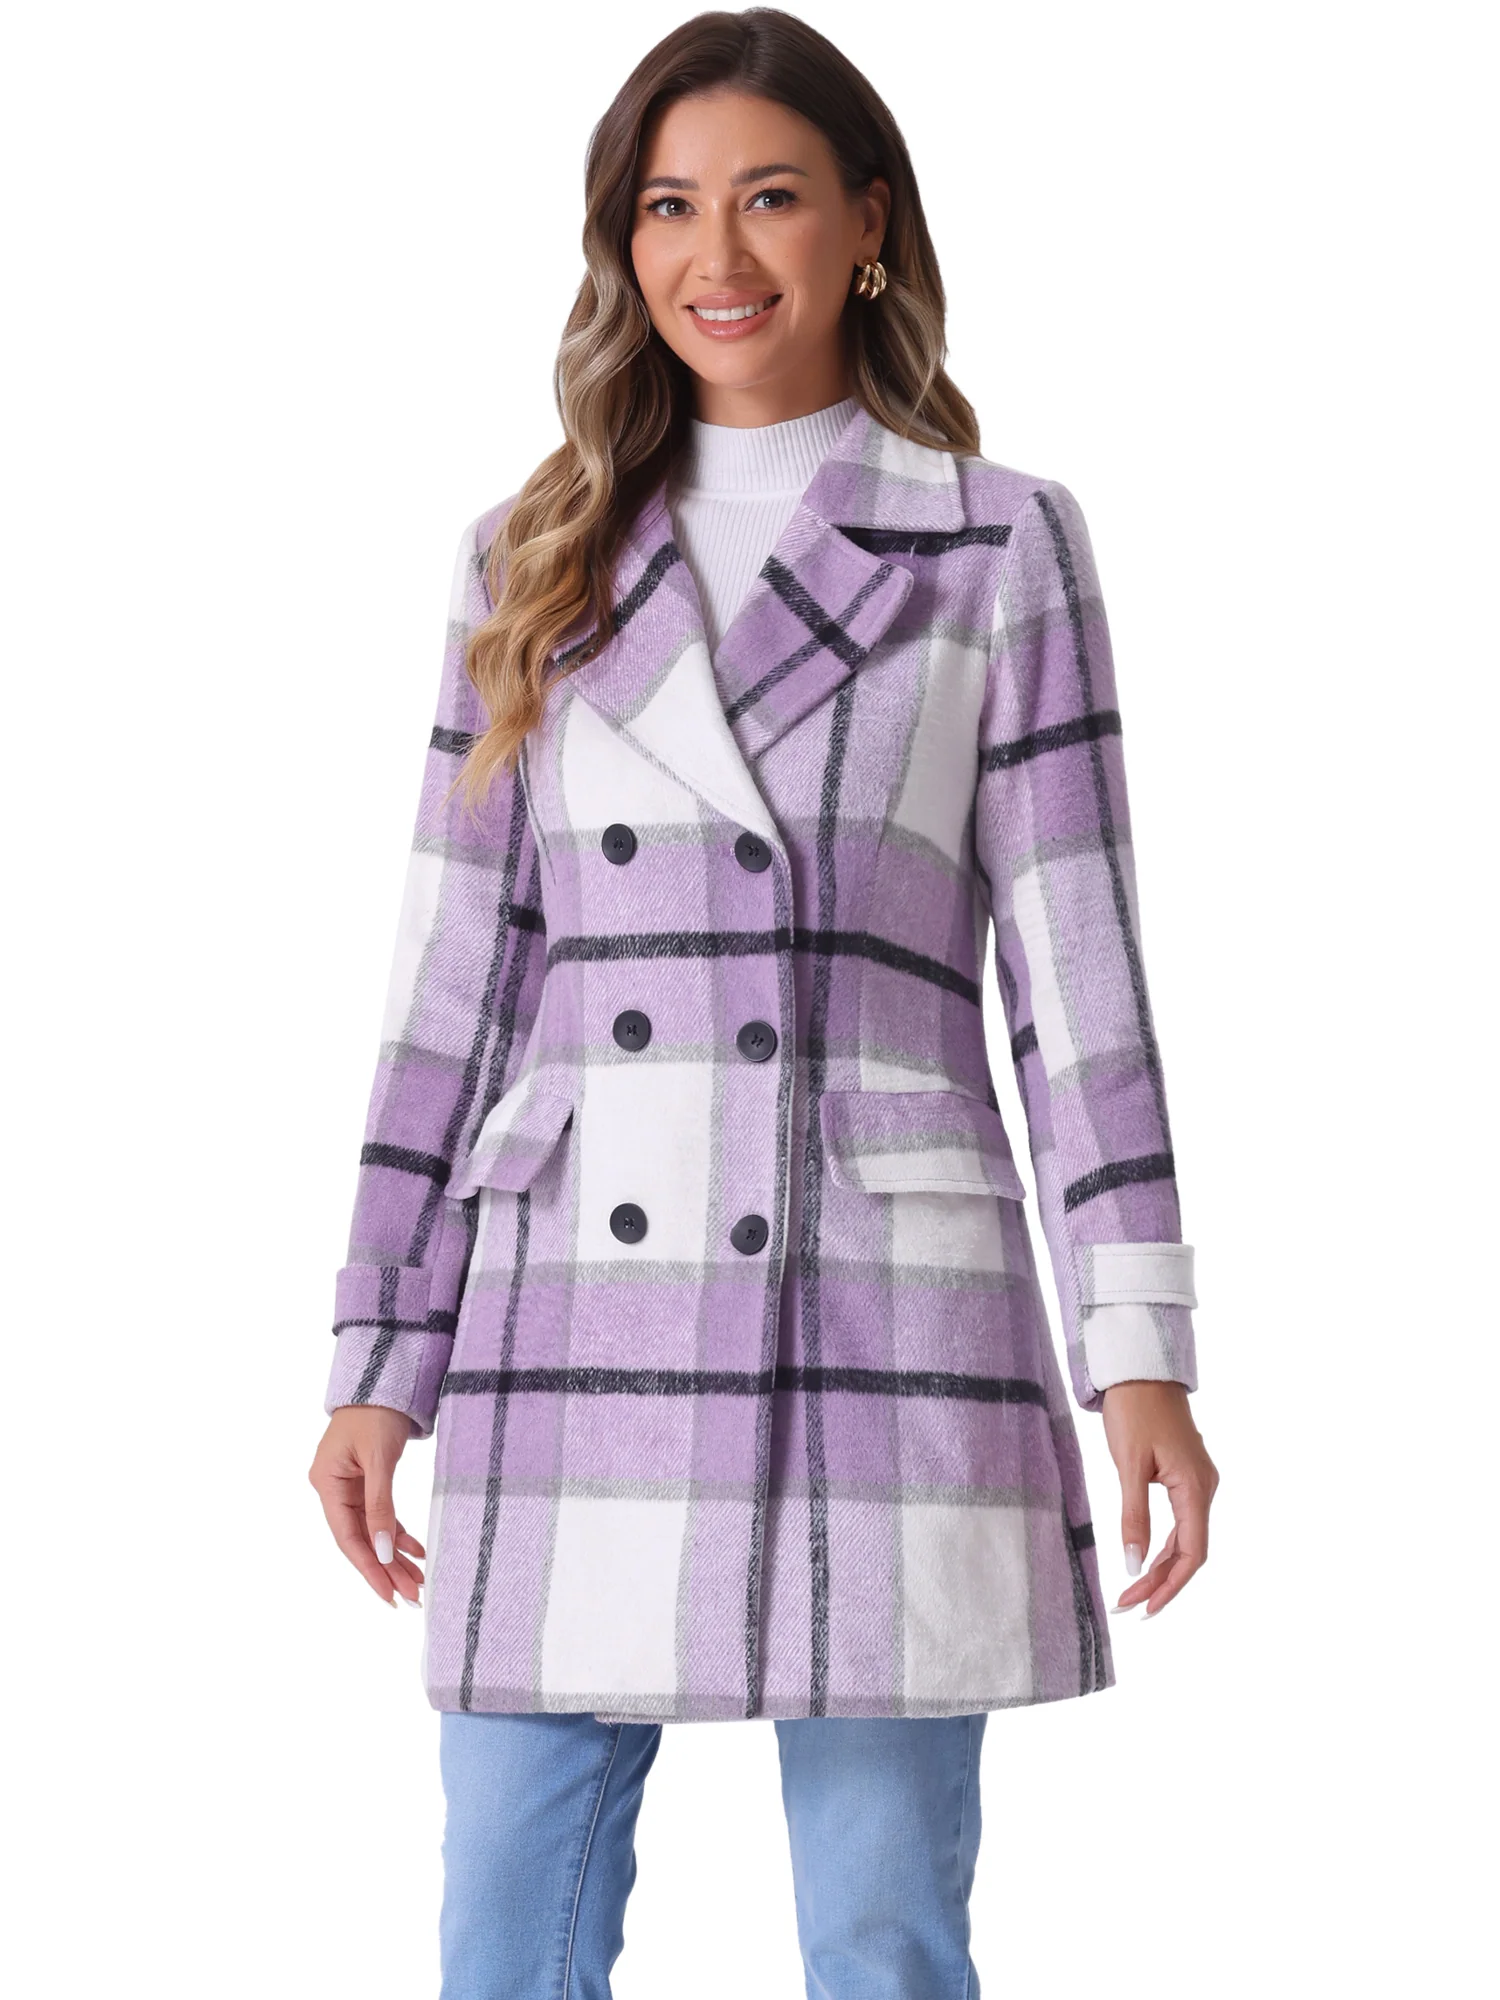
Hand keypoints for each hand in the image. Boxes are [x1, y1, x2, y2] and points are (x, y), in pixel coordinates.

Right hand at [308, 1406, 426, 1606]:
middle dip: (386, 1570)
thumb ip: (380, 1505)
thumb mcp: (379, 1458)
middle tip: (412, 1598)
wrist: (384, 1377)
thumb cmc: (376, 1411)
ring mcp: (349, 1486)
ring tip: (419, 1582)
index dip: (369, 1569)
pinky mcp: (366, 1481)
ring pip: (373, 1531)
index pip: (348, 1537)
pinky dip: (398, 1533)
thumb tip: (384, 1551)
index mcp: (326, 1483)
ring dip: (394, 1556)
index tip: (389, 1595)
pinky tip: (416, 1551)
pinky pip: (381, 1515)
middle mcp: (333, 1488)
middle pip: (361, 1539)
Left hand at [1100, 1380, 1218, 1616]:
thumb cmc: (1133, 1411)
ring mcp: (1198, 1482)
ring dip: (1160, 1565)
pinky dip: (1163, 1544)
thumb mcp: (1128, 1464)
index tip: (1145, 1609)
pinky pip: (1181, 1521)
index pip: (1192, 1553)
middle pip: (1189, 1550)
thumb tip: (1133, 1565)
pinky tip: (1144, 1558)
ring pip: (1185, 1537)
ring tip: (1131, 1590)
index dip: (1171, 1585)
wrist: (1140, 1369)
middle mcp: (1205, 1488)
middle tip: (1126, 1604)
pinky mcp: (1186, 1476)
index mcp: (1195, 1487)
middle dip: (1160, 1581)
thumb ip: (1133, 1516)